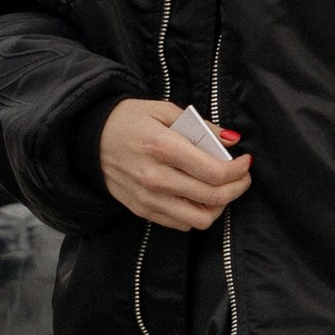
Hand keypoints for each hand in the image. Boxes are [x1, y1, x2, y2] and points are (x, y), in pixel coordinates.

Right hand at [99, 96, 251, 230]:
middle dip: (238, 187)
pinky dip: (197, 214)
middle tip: (242, 176)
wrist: (88, 140)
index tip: (245, 161)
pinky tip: (199, 197)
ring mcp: (148, 199)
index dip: (239, 170)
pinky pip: (181, 224)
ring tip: (222, 189)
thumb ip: (201, 127)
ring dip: (220, 206)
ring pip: (200, 219)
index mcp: (162, 147)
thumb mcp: (164, 110)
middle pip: (213, 197)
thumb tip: (231, 140)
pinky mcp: (142, 211)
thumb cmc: (128, 120)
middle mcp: (156, 178)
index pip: (215, 172)